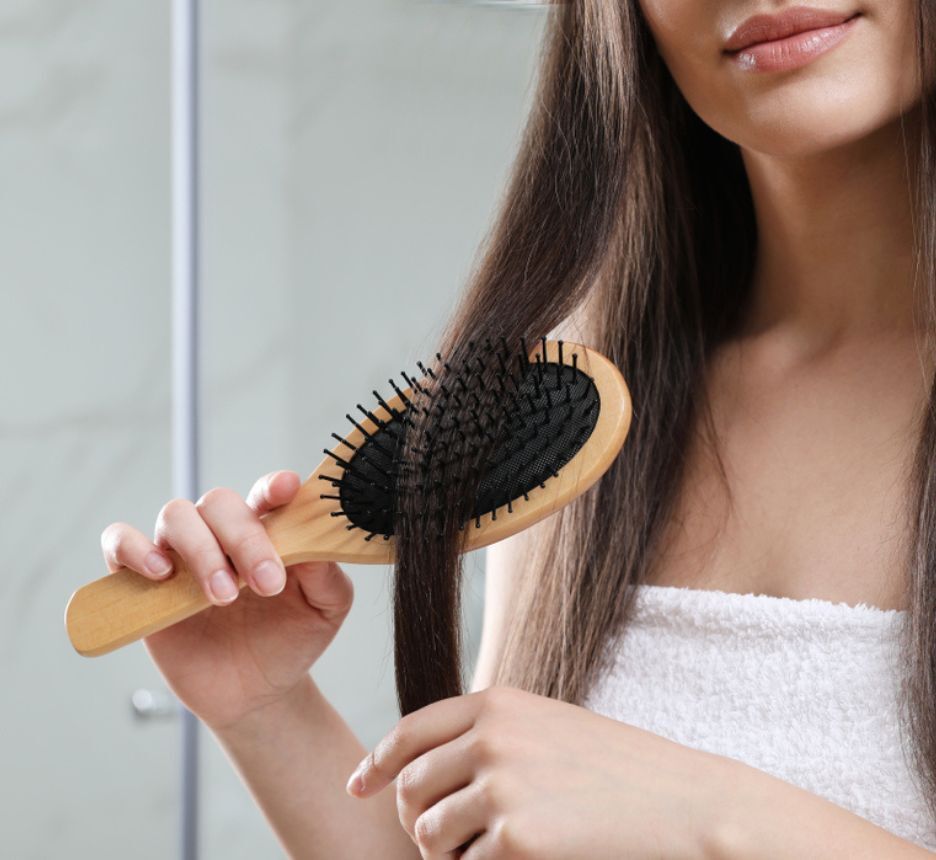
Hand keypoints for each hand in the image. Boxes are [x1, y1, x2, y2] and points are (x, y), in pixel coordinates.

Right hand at [99, 470, 354, 732]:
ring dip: (200, 550)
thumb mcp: (326, 609)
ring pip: (175, 516)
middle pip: (220, 504)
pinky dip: (134, 548)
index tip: (286, 490)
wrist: (256, 695)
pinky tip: (161, 573)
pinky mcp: (142, 582)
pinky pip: (120, 543)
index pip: (266, 493)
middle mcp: (222, 534)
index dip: (273, 486)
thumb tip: (313, 542)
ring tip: (222, 595)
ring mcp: (181, 554)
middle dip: (243, 539)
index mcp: (268, 530)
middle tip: (265, 583)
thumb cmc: (291, 641)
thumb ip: (325, 572)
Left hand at [345, 685, 734, 859]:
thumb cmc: (617, 769)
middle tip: (438, 842)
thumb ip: (489, 735)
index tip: (359, 786)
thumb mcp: (547, 729)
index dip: (377, 762)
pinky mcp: (516, 837)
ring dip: (446, 854)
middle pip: (412, 788)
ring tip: (486, 853)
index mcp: (497, 703)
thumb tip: (427, 767)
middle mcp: (490, 736)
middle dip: (415, 820)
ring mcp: (501, 785)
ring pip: (431, 834)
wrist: (683, 803)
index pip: (410, 731)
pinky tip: (523, 859)